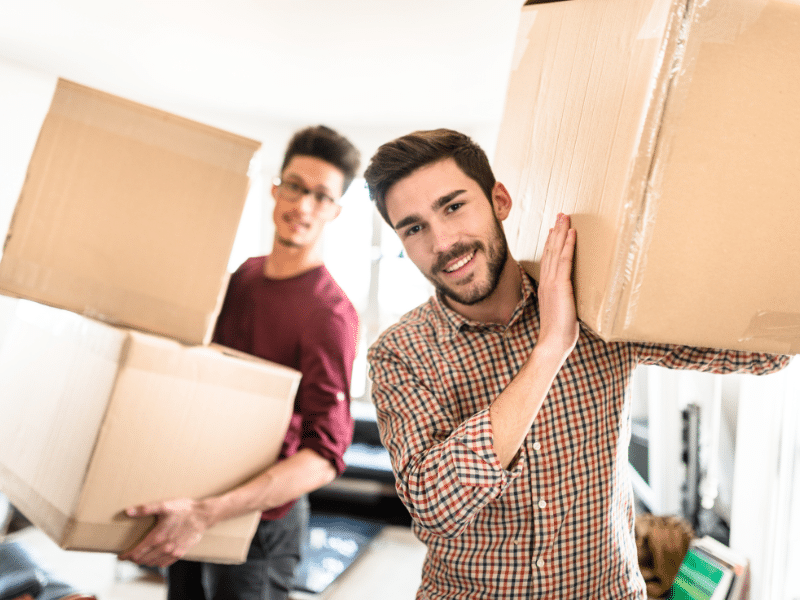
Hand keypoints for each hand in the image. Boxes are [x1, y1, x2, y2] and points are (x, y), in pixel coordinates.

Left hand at [119, 498, 211, 566]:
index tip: (120, 556)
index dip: (126, 556)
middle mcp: (164, 547)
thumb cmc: (184, 509)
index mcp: (157, 536)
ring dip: (144, 561)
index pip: (137, 552)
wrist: (203, 515)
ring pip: (153, 563)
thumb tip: (128, 511)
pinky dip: (156, 563)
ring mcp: (172, 552)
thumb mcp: (164, 506)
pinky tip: (155, 558)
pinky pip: (164, 564)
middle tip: (129, 556)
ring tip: (140, 557)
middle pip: (143, 560)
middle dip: (134, 559)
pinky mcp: (180, 553)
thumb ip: (145, 509)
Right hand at [536, 213, 578, 361]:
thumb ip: (565, 300)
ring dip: (561, 233)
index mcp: (546, 286)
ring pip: (556, 252)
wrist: (553, 342)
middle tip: (560, 215)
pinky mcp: (560, 286)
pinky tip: (572, 234)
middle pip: (550, 250)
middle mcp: (547, 281)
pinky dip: (568, 246)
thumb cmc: (559, 332)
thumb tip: (575, 297)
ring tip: (565, 217)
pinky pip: (564, 261)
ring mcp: (552, 282)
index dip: (551, 243)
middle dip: (556, 231)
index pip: (548, 259)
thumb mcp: (562, 311)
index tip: (554, 229)